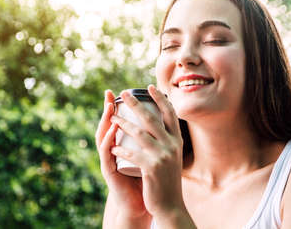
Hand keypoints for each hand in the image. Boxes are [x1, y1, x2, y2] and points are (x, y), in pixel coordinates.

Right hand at [95, 89, 148, 219]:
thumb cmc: (149, 178)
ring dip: (106, 121)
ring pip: (105, 137)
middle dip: (109, 107)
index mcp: (125, 146)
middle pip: (109, 125)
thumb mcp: (153, 155)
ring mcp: (111, 161)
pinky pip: (107, 153)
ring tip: (110, 107)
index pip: (120, 122)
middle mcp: (115, 151)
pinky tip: (113, 130)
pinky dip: (109, 141)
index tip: (122, 91)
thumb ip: (156, 141)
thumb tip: (170, 122)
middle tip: (111, 92)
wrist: (145, 204)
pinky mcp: (110, 171)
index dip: (119, 107)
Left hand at [110, 84, 185, 218]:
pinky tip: (113, 147)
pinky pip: (132, 154)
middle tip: (123, 93)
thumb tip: (159, 122)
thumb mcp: (173, 156)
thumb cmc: (167, 178)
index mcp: (177, 140)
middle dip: (136, 103)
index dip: (160, 99)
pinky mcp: (151, 168)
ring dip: (123, 124)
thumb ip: (168, 140)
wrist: (170, 204)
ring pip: (139, 133)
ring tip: (112, 117)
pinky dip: (121, 150)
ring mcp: (162, 156)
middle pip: (151, 118)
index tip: (149, 86)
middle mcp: (172, 145)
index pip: (170, 114)